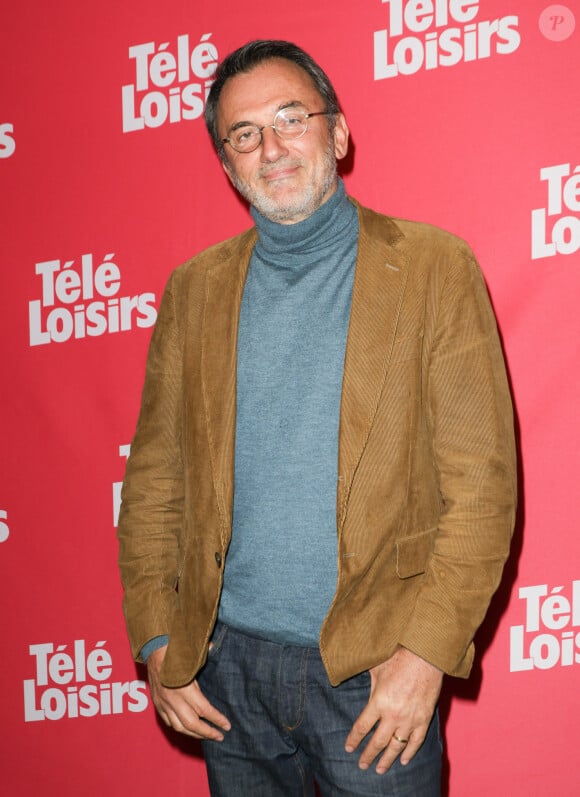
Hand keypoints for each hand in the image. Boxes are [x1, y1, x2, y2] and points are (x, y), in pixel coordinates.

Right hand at [146, 645, 230, 739]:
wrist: (153, 651)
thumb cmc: (176, 652)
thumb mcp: (194, 656)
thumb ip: (204, 656)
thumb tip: (214, 646)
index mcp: (185, 687)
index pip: (204, 709)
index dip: (217, 719)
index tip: (227, 726)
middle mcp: (173, 699)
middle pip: (192, 724)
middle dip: (207, 733)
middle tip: (220, 736)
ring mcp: (164, 703)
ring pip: (180, 727)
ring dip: (195, 734)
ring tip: (207, 735)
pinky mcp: (158, 705)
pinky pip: (169, 723)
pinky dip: (180, 728)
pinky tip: (189, 729)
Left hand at [345, 646, 442, 773]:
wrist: (425, 655)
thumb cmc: (399, 657)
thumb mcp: (376, 668)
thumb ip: (367, 683)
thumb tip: (351, 679)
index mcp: (379, 702)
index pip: (362, 727)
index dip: (354, 739)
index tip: (349, 748)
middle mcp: (393, 715)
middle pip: (378, 742)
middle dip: (368, 755)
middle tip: (362, 765)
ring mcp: (410, 719)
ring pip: (396, 746)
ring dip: (387, 759)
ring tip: (380, 770)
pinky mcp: (424, 719)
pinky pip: (416, 741)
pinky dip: (410, 752)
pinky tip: (404, 760)